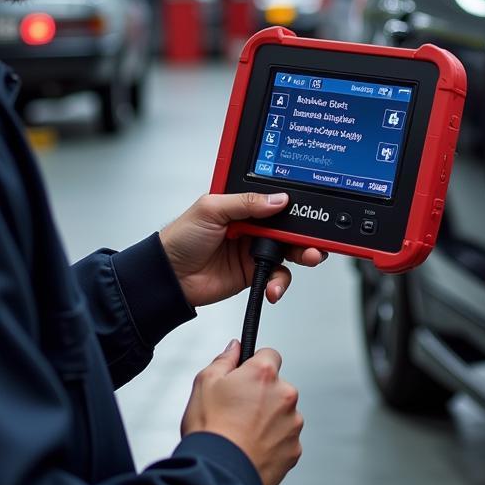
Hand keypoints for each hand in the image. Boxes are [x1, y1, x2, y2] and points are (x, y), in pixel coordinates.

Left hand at [159, 192, 325, 306]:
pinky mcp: (254, 272)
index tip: (308, 210)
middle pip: (289, 226)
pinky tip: (274, 285)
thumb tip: (278, 199)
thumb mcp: (211, 209)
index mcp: (242, 204)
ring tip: (308, 257)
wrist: (169, 277)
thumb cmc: (180, 238)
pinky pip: (278, 275)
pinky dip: (281, 281)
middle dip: (306, 232)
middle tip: (315, 239)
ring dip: (302, 254)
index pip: (275, 201)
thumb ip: (245, 202)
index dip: (293, 205)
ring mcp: (254, 249)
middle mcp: (252, 225)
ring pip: (289, 250)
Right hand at [181, 341, 302, 484]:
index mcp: (264, 374)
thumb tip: (235, 348)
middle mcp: (285, 395)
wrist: (218, 473)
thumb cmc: (210, 429)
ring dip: (268, 420)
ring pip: (282, 414)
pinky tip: (251, 449)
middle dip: (261, 395)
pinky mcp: (294, 449)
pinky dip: (272, 443)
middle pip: (277, 387)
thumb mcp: (205, 382)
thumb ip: (225, 359)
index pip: (270, 355)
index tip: (246, 376)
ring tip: (242, 434)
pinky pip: (284, 440)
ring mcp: (292, 424)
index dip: (255, 365)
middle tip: (237, 411)